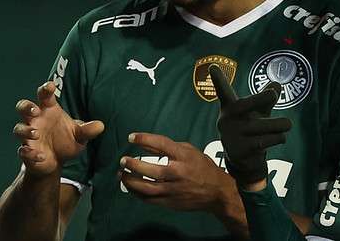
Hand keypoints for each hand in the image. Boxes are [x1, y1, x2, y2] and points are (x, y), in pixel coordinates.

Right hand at [12, 81, 103, 175]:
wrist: (57, 162)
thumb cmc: (66, 141)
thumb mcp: (80, 136)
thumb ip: (88, 130)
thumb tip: (101, 126)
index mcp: (49, 111)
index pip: (44, 96)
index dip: (45, 89)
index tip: (50, 86)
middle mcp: (36, 121)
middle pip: (23, 107)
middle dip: (26, 106)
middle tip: (34, 110)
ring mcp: (29, 136)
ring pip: (18, 129)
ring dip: (25, 130)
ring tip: (36, 134)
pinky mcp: (27, 152)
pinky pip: (23, 151)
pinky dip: (30, 153)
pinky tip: (41, 156)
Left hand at [119, 133, 233, 211]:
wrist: (217, 192)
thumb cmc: (202, 168)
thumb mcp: (189, 151)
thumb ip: (167, 147)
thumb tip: (145, 143)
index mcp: (184, 157)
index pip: (161, 144)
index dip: (144, 139)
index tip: (131, 137)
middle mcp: (178, 173)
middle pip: (150, 169)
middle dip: (133, 164)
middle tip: (123, 160)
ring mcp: (173, 190)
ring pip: (146, 187)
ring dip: (130, 181)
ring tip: (121, 174)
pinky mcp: (170, 202)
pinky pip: (148, 199)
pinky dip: (136, 193)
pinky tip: (131, 187)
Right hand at [210, 64, 291, 187]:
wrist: (245, 160)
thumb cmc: (252, 129)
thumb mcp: (259, 112)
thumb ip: (267, 99)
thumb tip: (277, 84)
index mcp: (230, 108)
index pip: (224, 92)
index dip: (218, 80)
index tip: (213, 66)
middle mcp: (227, 120)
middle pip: (244, 105)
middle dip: (260, 98)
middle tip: (273, 94)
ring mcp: (231, 136)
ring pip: (263, 125)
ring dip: (280, 125)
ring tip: (287, 125)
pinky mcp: (239, 151)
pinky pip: (266, 140)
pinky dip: (278, 138)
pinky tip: (280, 138)